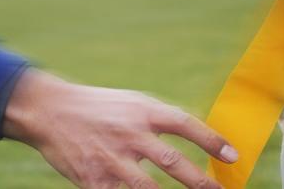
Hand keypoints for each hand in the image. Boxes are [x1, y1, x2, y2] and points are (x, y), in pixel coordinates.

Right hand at [2, 69, 237, 188]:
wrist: (50, 110)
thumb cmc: (98, 107)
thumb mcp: (131, 103)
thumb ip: (160, 119)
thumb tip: (197, 137)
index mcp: (142, 111)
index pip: (185, 124)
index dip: (211, 140)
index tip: (233, 155)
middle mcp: (129, 134)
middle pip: (172, 162)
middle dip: (200, 182)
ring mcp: (110, 158)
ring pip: (148, 188)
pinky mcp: (92, 178)